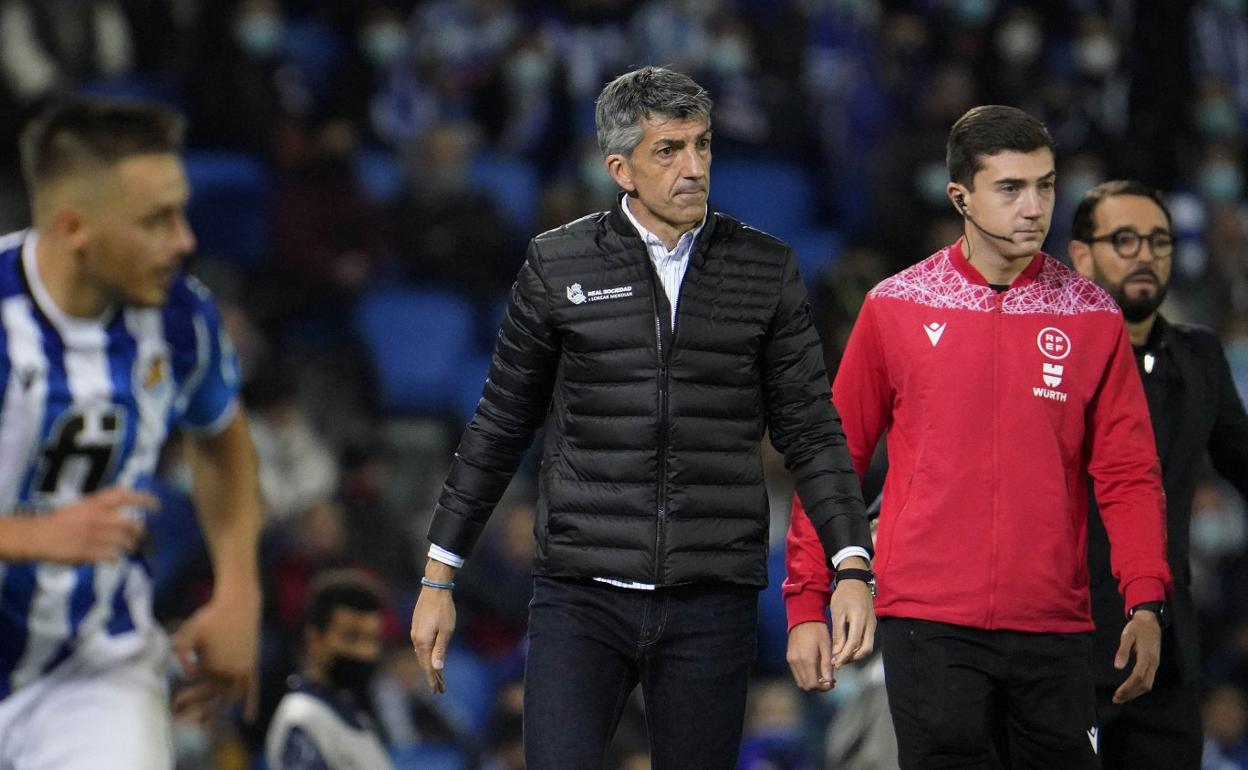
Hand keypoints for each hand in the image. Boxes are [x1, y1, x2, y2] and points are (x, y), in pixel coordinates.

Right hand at [17, 487, 156, 563]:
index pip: (124, 495)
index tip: (156, 506)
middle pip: (131, 524)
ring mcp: (95, 536)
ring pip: (124, 542)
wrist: (36, 536)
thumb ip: (100, 508)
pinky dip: (116, 558)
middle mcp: (98, 518)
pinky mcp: (89, 553)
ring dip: (130, 546)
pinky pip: (112, 556)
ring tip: (129, 548)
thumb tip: (120, 512)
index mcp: (94, 504)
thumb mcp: (80, 507)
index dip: (144, 499)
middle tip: (139, 535)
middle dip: (139, 531)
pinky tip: (115, 559)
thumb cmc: (57, 521)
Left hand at [170, 588, 260, 721]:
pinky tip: (249, 718)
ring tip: (204, 724)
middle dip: (196, 708)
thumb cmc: (211, 616)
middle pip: (212, 699)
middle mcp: (230, 672)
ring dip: (217, 712)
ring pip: (229, 698)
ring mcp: (242, 670)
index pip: (197, 691)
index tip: (173, 704)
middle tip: (179, 715)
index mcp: (214, 667)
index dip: (184, 699)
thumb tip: (185, 674)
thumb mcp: (189, 632)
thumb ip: (180, 651)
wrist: (239, 603)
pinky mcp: (251, 666)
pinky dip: (250, 704)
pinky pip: (252, 689)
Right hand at [410, 580, 455, 693]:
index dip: (434, 679)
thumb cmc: (444, 609)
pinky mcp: (417, 627)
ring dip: (429, 666)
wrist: (434, 588)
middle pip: (423, 663)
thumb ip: (441, 650)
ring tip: (437, 677)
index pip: (428, 666)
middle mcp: (416, 639)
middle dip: (432, 676)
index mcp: (423, 642)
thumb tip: (437, 668)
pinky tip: (430, 659)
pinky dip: (426, 656)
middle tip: (440, 689)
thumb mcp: (446, 630)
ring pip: (421, 655)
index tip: (439, 691)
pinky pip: (421, 647)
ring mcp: (415, 633)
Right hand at [787, 621, 834, 690]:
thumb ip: (827, 664)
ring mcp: (791, 660)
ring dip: (811, 682)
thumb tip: (829, 680)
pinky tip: (814, 669)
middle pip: (805, 685)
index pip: (813, 684)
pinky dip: (805, 676)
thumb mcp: (826, 646)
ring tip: (823, 675)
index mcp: (806, 660)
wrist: (803, 616)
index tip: (832, 683)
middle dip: (818, 687)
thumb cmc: (818, 630)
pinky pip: (796, 673)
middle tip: (829, 680)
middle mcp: (796, 662)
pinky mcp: (789, 657)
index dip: (823, 688)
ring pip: (800, 681)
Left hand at [829, 578, 875, 667]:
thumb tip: (837, 652)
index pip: (854, 644)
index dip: (845, 656)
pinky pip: (867, 640)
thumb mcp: (837, 612)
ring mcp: (873, 625)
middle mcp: (870, 625)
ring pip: (868, 646)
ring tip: (842, 656)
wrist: (856, 581)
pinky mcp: (872, 624)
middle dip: (853, 658)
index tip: (836, 663)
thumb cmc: (844, 594)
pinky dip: (858, 647)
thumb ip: (838, 633)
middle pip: (866, 649)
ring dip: (856, 654)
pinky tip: (848, 648)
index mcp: (860, 620)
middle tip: (840, 662)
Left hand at [1112, 610, 1160, 703]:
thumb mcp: (1127, 636)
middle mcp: (1153, 663)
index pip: (1138, 678)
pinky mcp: (1154, 664)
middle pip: (1144, 685)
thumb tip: (1118, 667)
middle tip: (1116, 699)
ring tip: (1121, 698)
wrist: (1150, 621)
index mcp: (1147, 657)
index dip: (1128, 688)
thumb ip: (1122, 651)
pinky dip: (1140, 688)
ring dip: (1135, 693)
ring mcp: (1155, 665)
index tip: (1117, 694)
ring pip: (1148, 684)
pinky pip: (1149, 680)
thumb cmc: (1137, 628)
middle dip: (1130, 694)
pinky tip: (1131, 690)